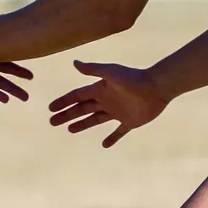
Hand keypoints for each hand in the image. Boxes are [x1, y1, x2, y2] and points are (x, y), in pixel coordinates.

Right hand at [47, 60, 167, 146]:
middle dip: (67, 115)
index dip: (64, 102)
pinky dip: (112, 138)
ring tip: (70, 130)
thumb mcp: (110, 72)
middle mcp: (107, 100)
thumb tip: (74, 63)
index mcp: (100, 89)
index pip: (77, 96)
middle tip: (52, 122)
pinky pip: (118, 132)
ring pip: (95, 120)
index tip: (50, 108)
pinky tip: (104, 145)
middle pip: (82, 109)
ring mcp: (117, 112)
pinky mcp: (129, 121)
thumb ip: (92, 69)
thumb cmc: (133, 78)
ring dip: (82, 124)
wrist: (157, 87)